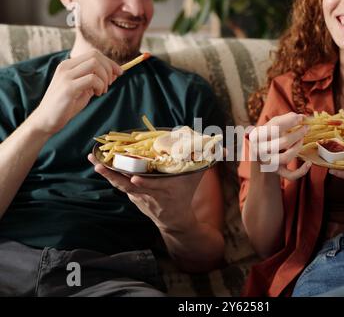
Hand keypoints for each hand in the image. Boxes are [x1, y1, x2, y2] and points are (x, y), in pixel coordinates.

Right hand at [30, 50, 122, 134]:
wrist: (46, 120)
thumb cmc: (66, 106)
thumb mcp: (83, 89)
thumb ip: (95, 80)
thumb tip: (114, 73)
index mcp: (68, 65)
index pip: (93, 54)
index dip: (109, 62)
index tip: (118, 73)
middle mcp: (66, 67)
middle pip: (95, 56)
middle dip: (109, 68)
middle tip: (110, 84)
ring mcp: (66, 76)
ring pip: (95, 64)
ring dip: (105, 78)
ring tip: (102, 91)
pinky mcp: (68, 88)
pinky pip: (92, 79)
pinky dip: (100, 86)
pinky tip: (97, 94)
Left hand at [88, 154, 203, 232]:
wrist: (174, 219)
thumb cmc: (185, 194)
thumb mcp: (196, 179)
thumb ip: (206, 162)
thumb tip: (224, 150)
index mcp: (166, 190)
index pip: (154, 187)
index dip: (144, 184)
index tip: (134, 178)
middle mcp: (150, 194)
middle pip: (129, 185)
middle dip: (115, 176)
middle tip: (99, 165)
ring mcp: (139, 196)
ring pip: (121, 185)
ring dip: (107, 174)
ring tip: (94, 161)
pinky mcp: (132, 195)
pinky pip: (120, 184)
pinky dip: (109, 175)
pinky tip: (99, 163)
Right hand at [248, 112, 311, 180]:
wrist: (260, 155)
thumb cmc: (268, 137)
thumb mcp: (271, 125)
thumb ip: (285, 119)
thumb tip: (302, 117)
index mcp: (258, 136)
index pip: (274, 127)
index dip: (290, 122)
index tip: (301, 118)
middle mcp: (260, 150)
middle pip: (283, 143)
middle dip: (298, 134)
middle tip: (306, 128)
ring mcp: (268, 162)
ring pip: (286, 158)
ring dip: (298, 148)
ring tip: (302, 140)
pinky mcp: (277, 172)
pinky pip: (290, 175)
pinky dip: (301, 171)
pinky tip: (308, 162)